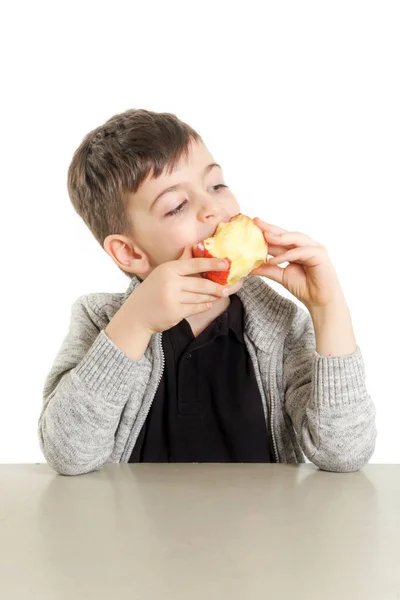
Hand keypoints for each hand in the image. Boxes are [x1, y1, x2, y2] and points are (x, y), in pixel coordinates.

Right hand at [129, 245, 243, 334]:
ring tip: (218, 295)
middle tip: (227, 288)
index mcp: (168, 269)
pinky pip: (195, 308)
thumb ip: (180, 262)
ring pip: (199, 297)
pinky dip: (203, 306)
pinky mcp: (175, 313)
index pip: (194, 264)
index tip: (225, 264)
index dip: (212, 264)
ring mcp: (172, 298)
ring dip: (211, 297)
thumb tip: (193, 247)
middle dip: (216, 287)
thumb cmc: (151, 292)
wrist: (136, 314)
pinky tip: (207, 304)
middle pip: (200, 284)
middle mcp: (170, 282)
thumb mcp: (162, 273)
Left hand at [249, 217, 343, 309]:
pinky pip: (300, 252)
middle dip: (271, 228)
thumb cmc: (305, 288)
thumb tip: (249, 267)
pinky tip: (274, 260)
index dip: (266, 231)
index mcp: (296, 249)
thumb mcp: (281, 276)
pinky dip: (287, 255)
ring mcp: (313, 248)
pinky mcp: (319, 254)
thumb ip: (267, 269)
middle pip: (286, 234)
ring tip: (265, 237)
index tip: (252, 226)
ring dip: (279, 238)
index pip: (279, 237)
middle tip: (256, 222)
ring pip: (295, 238)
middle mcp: (305, 246)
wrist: (319, 301)